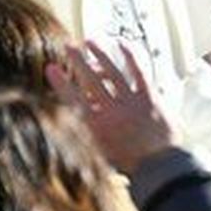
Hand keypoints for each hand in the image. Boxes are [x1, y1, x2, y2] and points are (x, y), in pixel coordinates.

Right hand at [46, 40, 178, 173]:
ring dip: (100, 54)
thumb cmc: (130, 165)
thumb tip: (78, 118)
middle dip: (77, 60)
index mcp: (96, 127)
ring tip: (90, 41)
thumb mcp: (101, 154)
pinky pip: (138, 72)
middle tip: (68, 46)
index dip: (61, 82)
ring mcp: (131, 102)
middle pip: (90, 79)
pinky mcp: (149, 97)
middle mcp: (111, 111)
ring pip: (112, 72)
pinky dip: (130, 57)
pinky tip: (122, 44)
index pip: (73, 99)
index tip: (50, 68)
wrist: (159, 168)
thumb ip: (89, 134)